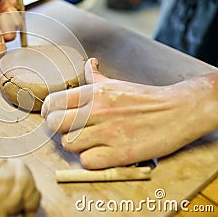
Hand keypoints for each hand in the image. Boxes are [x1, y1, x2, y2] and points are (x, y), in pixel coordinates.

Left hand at [41, 58, 217, 168]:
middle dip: (58, 129)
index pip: (52, 102)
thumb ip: (95, 76)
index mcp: (93, 93)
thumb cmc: (144, 98)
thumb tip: (89, 64)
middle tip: (69, 131)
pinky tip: (100, 153)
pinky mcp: (119, 153)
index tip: (53, 116)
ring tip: (87, 143)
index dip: (48, 112)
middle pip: (54, 124)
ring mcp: (107, 132)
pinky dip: (91, 160)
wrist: (176, 111)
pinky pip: (87, 161)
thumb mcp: (115, 83)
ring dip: (75, 146)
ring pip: (68, 144)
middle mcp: (96, 110)